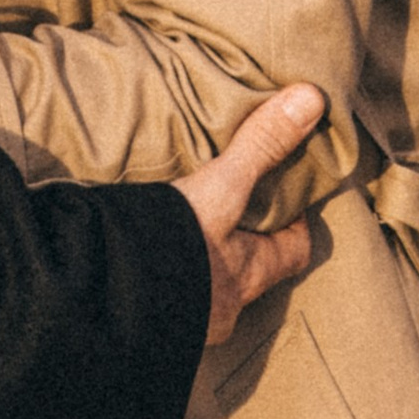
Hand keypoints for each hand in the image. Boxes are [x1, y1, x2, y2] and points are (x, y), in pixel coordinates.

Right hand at [173, 83, 325, 346]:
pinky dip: (166, 266)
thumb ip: (260, 146)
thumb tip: (311, 99)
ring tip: (186, 216)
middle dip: (244, 235)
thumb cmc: (173, 248)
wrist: (107, 297)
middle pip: (252, 267)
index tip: (287, 192)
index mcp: (249, 274)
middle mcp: (224, 306)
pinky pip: (169, 290)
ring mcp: (187, 318)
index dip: (296, 221)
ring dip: (202, 253)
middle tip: (232, 196)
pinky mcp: (149, 318)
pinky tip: (147, 245)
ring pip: (209, 281)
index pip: (296, 251)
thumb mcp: (219, 189)